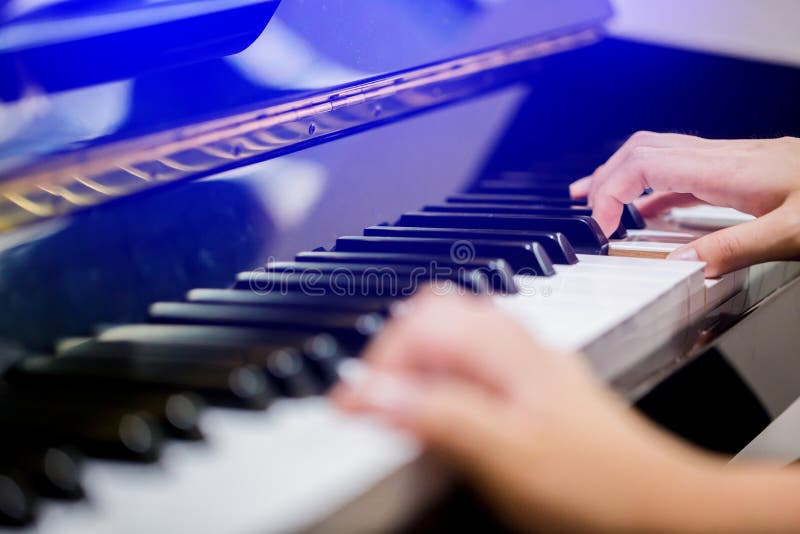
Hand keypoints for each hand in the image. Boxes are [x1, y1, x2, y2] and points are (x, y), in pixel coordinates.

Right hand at [334, 291, 754, 531]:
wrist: (657, 505)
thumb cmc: (597, 482)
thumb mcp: (506, 453)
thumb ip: (438, 416)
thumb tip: (372, 393)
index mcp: (505, 350)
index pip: (420, 323)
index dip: (378, 363)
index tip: (353, 405)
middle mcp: (516, 346)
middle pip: (436, 314)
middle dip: (396, 352)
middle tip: (378, 399)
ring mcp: (526, 363)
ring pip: (456, 334)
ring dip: (420, 363)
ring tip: (405, 407)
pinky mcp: (532, 388)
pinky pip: (476, 361)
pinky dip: (446, 378)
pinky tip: (449, 414)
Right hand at [570, 133, 799, 275]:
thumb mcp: (793, 235)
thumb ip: (733, 249)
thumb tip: (681, 264)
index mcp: (728, 168)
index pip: (647, 163)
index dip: (614, 189)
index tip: (604, 225)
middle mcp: (725, 157)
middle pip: (645, 149)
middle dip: (607, 175)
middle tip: (586, 204)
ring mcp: (733, 161)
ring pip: (662, 155)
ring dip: (626, 176)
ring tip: (602, 200)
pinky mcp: (742, 172)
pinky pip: (684, 172)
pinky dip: (655, 189)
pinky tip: (650, 210)